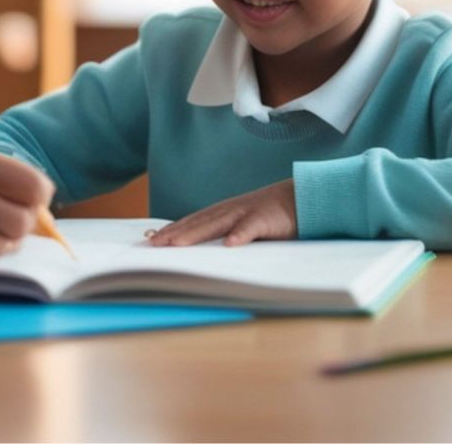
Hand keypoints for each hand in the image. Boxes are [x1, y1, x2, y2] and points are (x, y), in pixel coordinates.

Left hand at [147, 179, 297, 247]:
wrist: (299, 198)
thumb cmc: (269, 216)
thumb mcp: (244, 224)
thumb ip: (226, 234)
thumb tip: (207, 253)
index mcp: (223, 213)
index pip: (192, 221)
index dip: (172, 230)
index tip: (152, 240)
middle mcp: (229, 210)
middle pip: (198, 222)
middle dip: (174, 233)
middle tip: (153, 244)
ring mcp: (245, 212)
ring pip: (216, 224)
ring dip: (196, 233)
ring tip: (177, 244)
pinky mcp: (265, 218)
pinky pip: (250, 227)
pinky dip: (240, 235)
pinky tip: (230, 244)